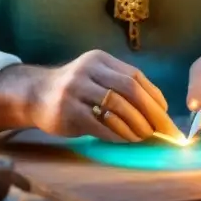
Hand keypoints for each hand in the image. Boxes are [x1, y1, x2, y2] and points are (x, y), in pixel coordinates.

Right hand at [29, 50, 183, 142]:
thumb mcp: (95, 77)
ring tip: (145, 136)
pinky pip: (100, 124)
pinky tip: (126, 140)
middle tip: (163, 130)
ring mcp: (76, 90)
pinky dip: (118, 134)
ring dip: (136, 125)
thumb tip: (157, 111)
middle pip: (130, 89)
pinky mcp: (68, 110)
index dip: (154, 96)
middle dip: (151, 112)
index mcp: (100, 60)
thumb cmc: (74, 90)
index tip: (166, 114)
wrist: (34, 95)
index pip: (136, 76)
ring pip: (117, 107)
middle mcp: (88, 70)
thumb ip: (120, 87)